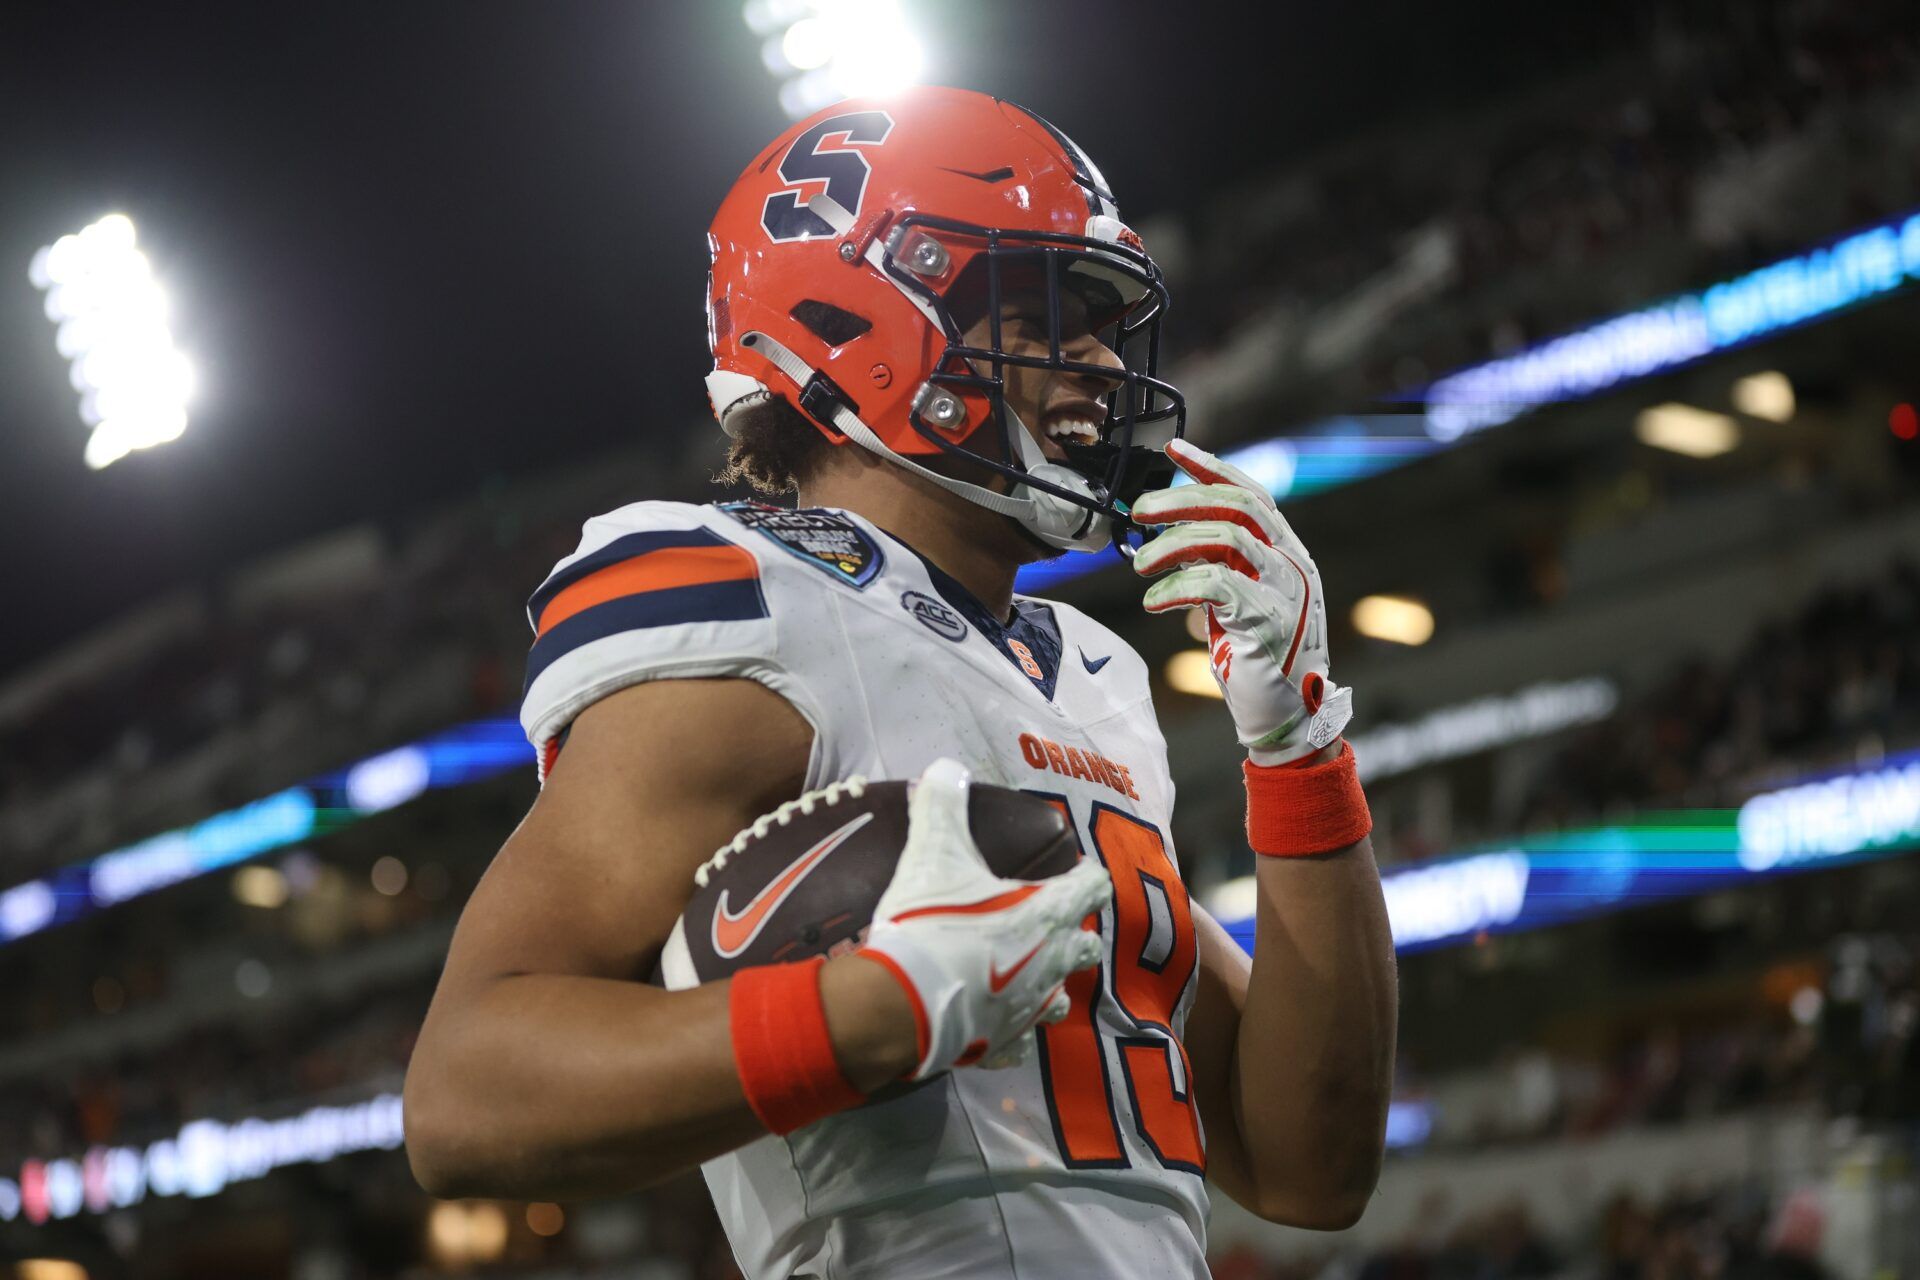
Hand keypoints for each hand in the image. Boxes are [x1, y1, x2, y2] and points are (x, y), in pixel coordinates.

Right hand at [859, 758, 1111, 1078]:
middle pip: (1086, 948)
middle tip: (1052, 921)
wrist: (904, 1006)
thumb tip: (945, 767)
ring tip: (1027, 973)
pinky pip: (1016, 1042)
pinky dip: (1007, 1030)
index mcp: (1048, 914)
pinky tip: (991, 1020)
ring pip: (1058, 1000)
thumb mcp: (932, 854)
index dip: (1086, 876)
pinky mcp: (1000, 1046)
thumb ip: (942, 806)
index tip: (1075, 868)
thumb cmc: (930, 923)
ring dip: (1048, 984)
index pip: (1093, 887)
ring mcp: (1028, 1010)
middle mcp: (1051, 964)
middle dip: (1076, 934)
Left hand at [1131, 438, 1352, 765]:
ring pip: (1225, 538)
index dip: (1212, 468)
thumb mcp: (1238, 600)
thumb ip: (1220, 564)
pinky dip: (1177, 587)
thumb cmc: (1255, 658)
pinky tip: (1154, 601)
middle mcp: (1293, 563)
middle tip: (1139, 513)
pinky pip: (1217, 585)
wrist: (1285, 717)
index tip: (1174, 452)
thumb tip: (1172, 531)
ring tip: (1140, 567)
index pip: (1252, 493)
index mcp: (1288, 551)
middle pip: (1236, 506)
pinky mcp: (1269, 620)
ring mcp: (1287, 591)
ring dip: (1172, 546)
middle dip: (1181, 500)